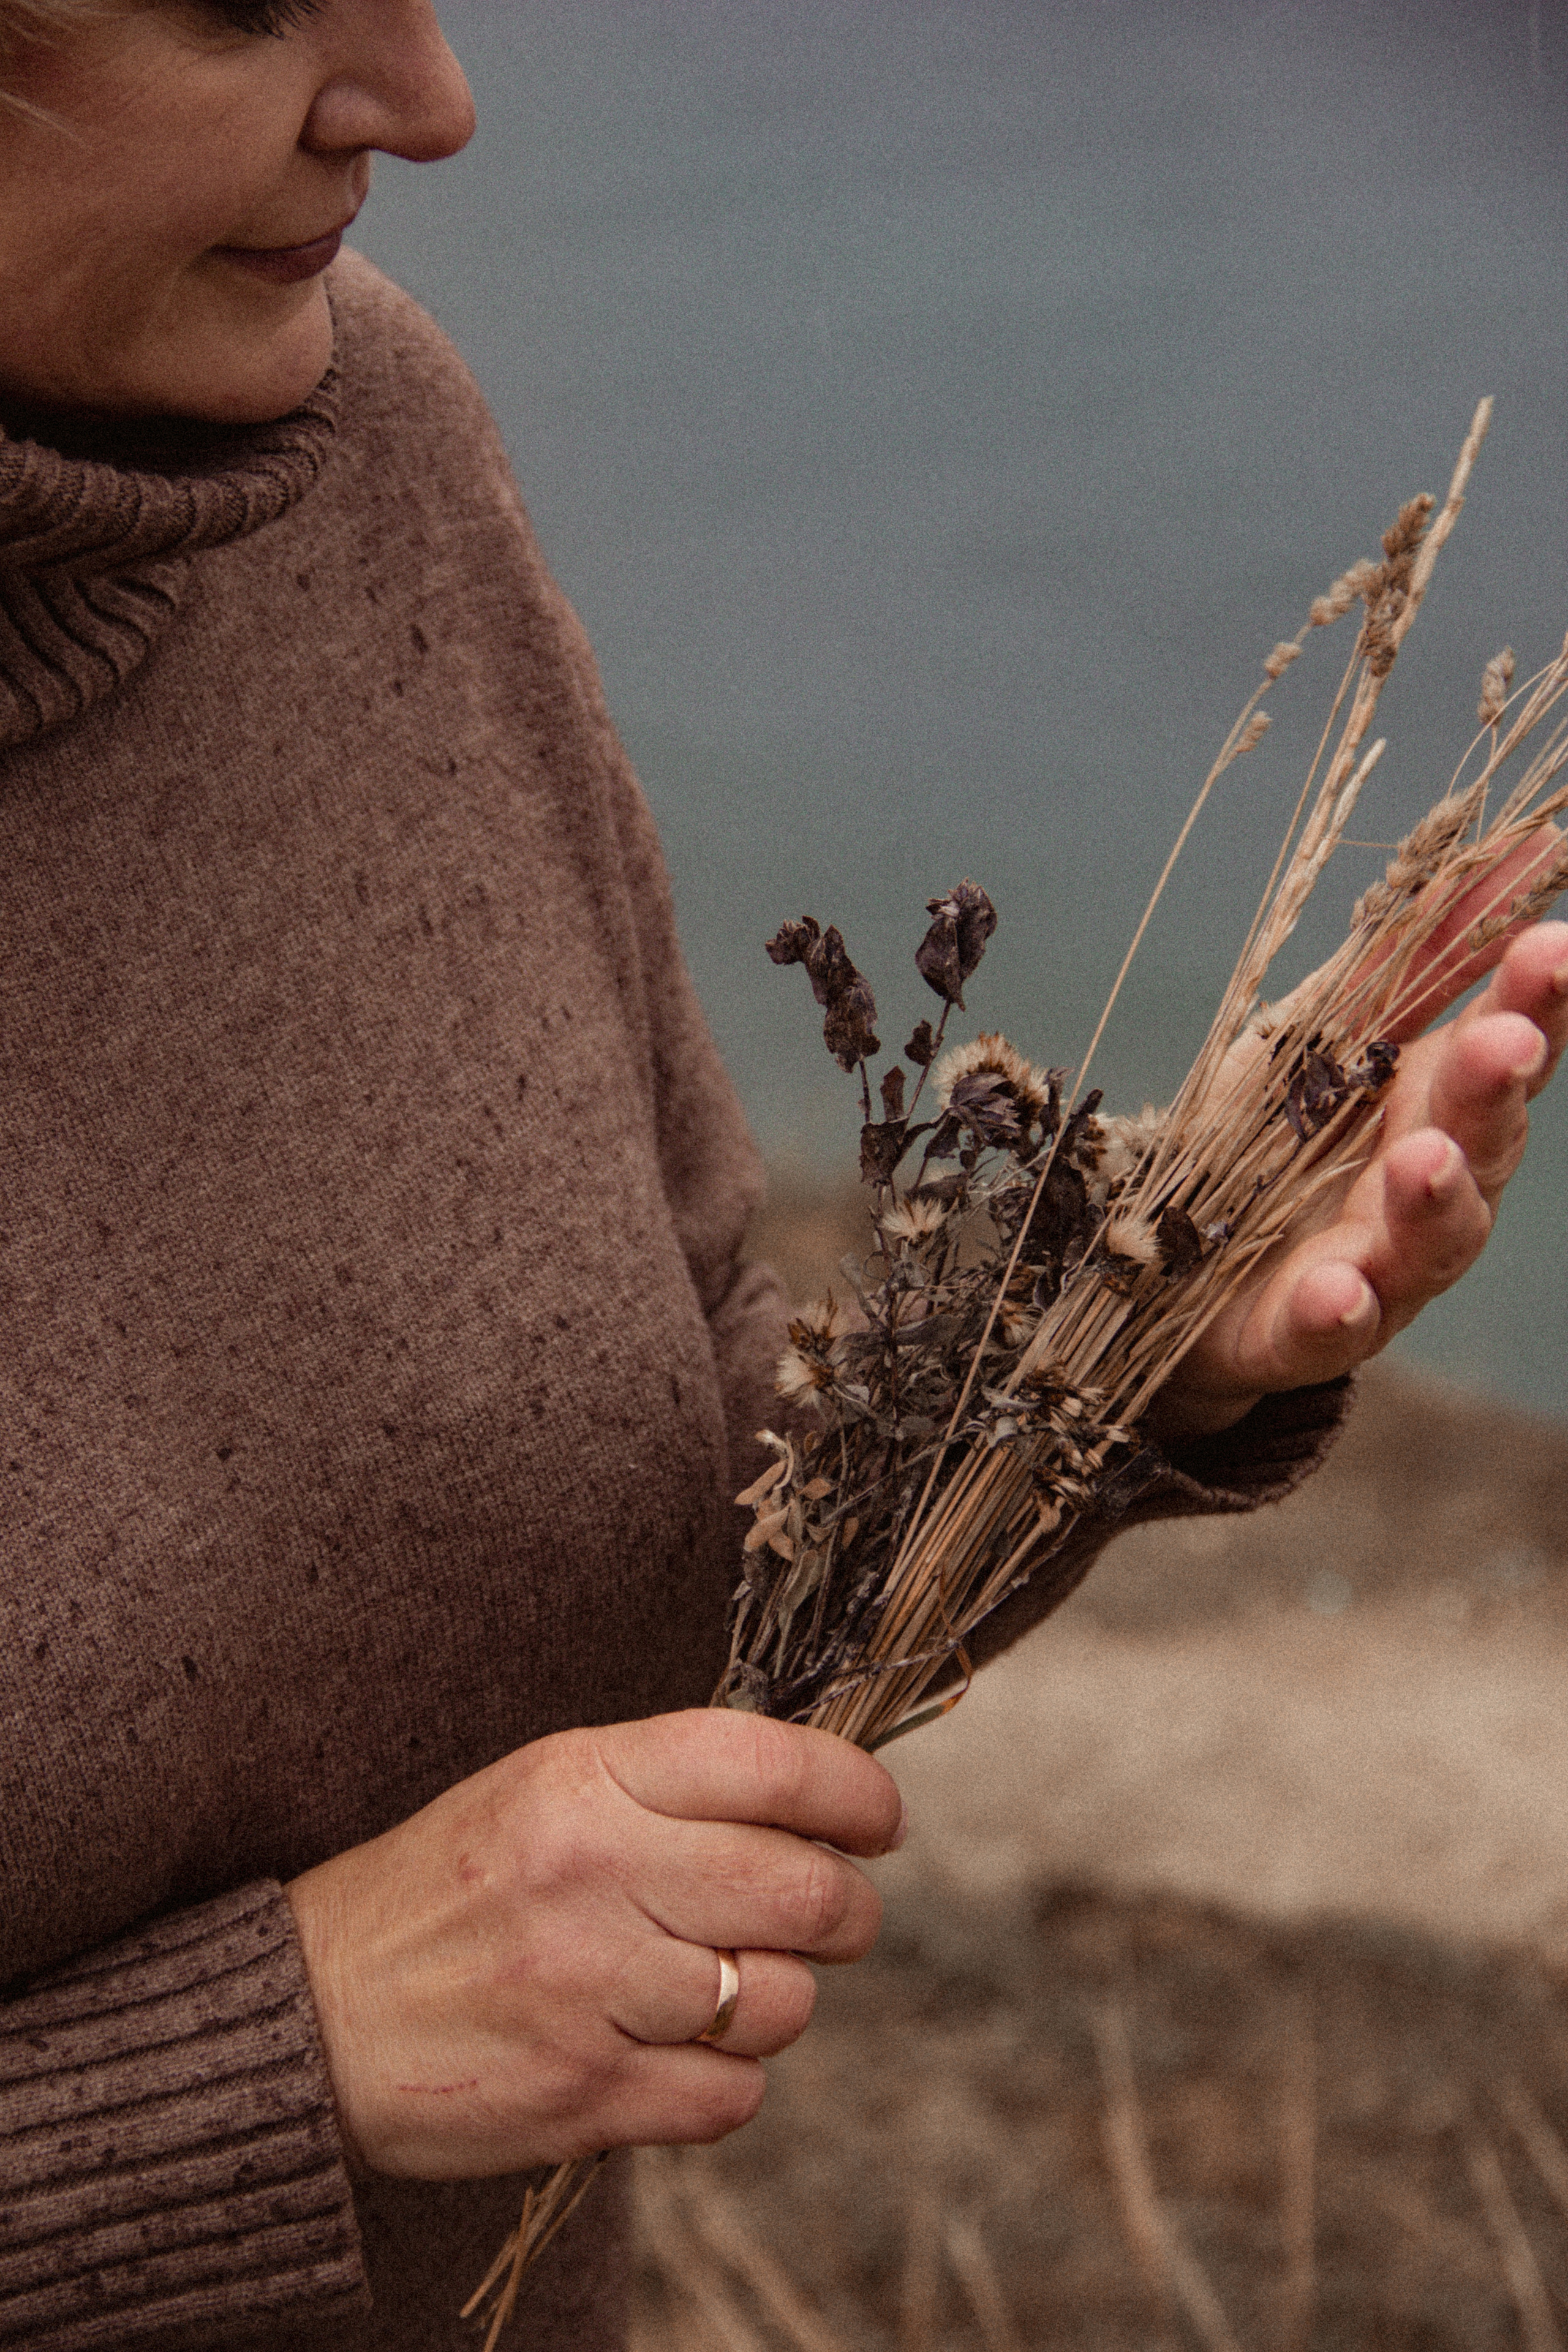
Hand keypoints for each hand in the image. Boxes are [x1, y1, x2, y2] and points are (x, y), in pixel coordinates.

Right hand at [284, 1710, 903, 2177]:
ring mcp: (588, 1991)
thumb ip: (674, 1784)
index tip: (879, 1822)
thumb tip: (827, 1801)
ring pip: (782, 2002)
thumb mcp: (546, 1786)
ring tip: (726, 1986)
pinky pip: (732, 2096)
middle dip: (848, 1909)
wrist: (317, 2015)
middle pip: (805, 1891)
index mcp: (585, 1778)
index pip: (773, 1766)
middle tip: (833, 1916)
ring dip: (779, 2000)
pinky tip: (674, 2051)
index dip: (858, 1793)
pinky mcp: (583, 2096)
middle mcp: (592, 1873)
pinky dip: (726, 2081)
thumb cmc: (454, 1889)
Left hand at [1149, 913, 1567, 1438]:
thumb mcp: (1334, 1033)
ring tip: (1425, 1161)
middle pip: (1478, 1141)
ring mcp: (1374, 1269)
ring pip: (1426, 1243)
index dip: (1538, 1002)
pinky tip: (1338, 1290)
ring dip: (1432, 1203)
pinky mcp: (1300, 1333)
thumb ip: (1421, 955)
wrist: (1179, 1280)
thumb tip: (1528, 846)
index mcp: (1433, 1105)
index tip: (1554, 946)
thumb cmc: (1278, 1142)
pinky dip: (1335, 1310)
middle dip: (1491, 1090)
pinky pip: (1325, 1329)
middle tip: (1501, 1041)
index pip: (1507, 1050)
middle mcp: (1425, 1191)